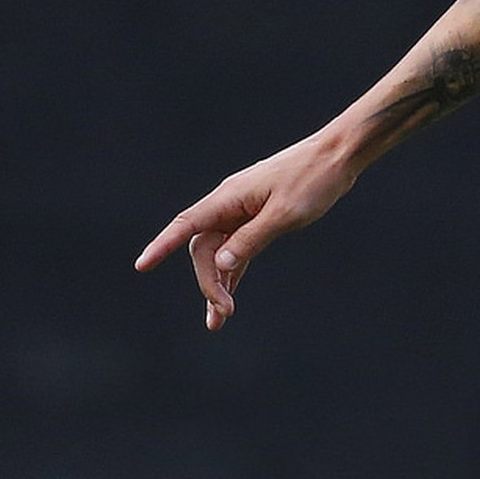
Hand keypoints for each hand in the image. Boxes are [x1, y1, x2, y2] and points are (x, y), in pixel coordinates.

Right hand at [133, 128, 357, 329]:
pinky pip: (237, 251)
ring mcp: (242, 213)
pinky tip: (229, 298)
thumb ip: (251, 239)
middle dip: (209, 281)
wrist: (337, 157)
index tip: (142, 265)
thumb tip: (221, 264)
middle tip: (224, 313)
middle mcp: (229, 205)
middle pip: (204, 248)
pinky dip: (233, 273)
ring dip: (218, 284)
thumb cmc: (312, 180)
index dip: (162, 246)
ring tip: (218, 321)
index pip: (186, 225)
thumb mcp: (284, 214)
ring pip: (219, 253)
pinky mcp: (258, 220)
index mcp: (228, 198)